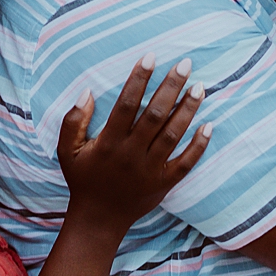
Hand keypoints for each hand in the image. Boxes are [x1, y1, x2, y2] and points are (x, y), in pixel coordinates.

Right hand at [56, 53, 210, 234]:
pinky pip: (186, 163)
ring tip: (200, 87)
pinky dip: (199, 145)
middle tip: (185, 63)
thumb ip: (73, 120)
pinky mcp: (164, 183)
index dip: (139, 79)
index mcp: (109, 142)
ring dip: (188, 109)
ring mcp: (150, 170)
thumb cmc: (82, 179)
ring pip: (173, 135)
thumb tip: (86, 91)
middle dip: (171, 87)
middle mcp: (131, 154)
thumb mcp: (66, 151)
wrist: (98, 219)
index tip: (151, 56)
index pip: (127, 104)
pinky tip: (209, 125)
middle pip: (155, 115)